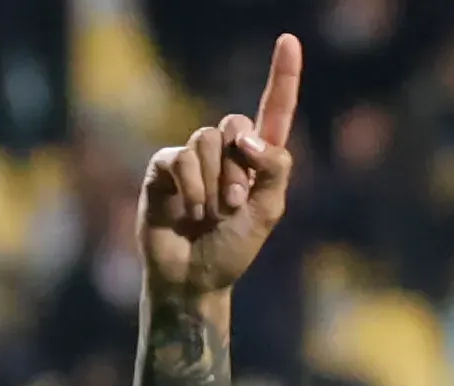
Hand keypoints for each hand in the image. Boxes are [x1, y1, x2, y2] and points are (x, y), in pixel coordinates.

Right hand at [141, 33, 301, 295]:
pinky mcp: (165, 167)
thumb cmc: (233, 248)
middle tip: (235, 206)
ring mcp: (193, 157)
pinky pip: (182, 158)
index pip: (273, 111)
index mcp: (258, 161)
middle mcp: (226, 152)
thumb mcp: (268, 211)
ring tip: (211, 215)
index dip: (281, 77)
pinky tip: (190, 212)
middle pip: (235, 125)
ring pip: (207, 140)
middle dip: (240, 168)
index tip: (289, 41)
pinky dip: (192, 188)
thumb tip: (247, 137)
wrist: (195, 277)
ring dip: (215, 183)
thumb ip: (274, 169)